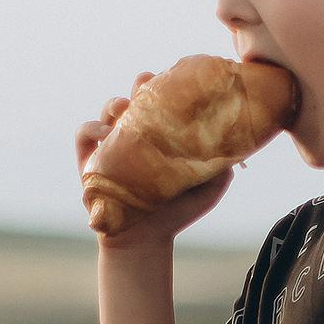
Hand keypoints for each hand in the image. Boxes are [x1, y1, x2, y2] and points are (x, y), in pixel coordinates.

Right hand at [76, 76, 233, 245]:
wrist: (147, 240)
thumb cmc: (177, 212)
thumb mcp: (208, 187)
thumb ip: (223, 164)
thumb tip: (239, 145)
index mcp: (162, 131)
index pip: (163, 97)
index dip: (168, 85)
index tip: (178, 83)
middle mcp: (137, 133)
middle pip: (135, 94)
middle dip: (142, 84)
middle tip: (149, 87)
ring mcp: (112, 144)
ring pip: (109, 108)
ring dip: (117, 102)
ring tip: (126, 109)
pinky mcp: (90, 161)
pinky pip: (84, 133)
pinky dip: (92, 127)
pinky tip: (106, 134)